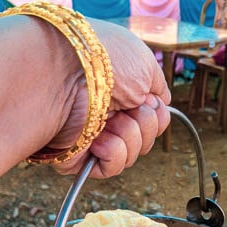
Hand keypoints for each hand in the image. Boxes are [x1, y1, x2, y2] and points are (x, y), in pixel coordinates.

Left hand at [51, 20, 170, 176]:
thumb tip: (160, 104)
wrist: (66, 73)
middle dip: (145, 123)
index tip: (148, 99)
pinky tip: (100, 138)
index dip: (156, 112)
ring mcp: (94, 137)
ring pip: (134, 153)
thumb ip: (158, 87)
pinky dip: (114, 152)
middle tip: (129, 107)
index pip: (154, 117)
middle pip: (147, 137)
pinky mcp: (82, 158)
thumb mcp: (144, 63)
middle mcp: (108, 114)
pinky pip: (114, 167)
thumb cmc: (102, 60)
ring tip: (111, 120)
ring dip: (130, 135)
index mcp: (121, 92)